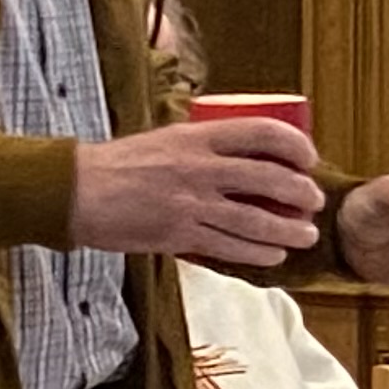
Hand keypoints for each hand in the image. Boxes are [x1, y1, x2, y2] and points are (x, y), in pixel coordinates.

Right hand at [67, 122, 323, 267]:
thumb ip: (204, 146)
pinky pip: (230, 247)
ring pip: (257, 221)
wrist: (73, 192)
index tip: (309, 159)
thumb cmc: (119, 164)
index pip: (263, 133)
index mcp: (197, 137)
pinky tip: (274, 255)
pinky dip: (259, 253)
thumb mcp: (166, 139)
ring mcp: (190, 203)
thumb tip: (246, 154)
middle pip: (270, 179)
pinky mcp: (178, 235)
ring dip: (289, 231)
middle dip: (302, 193)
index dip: (296, 146)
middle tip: (314, 202)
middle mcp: (199, 168)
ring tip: (306, 236)